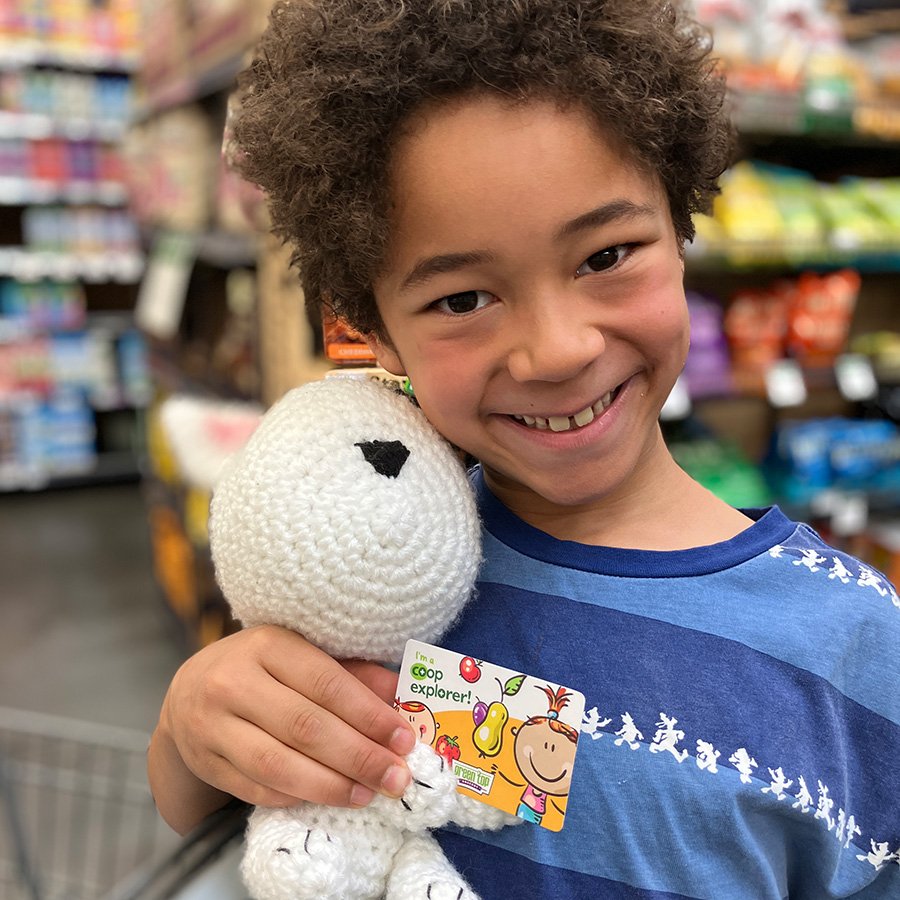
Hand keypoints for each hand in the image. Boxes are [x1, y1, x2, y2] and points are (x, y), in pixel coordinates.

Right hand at [151, 625, 415, 828]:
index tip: (404, 739)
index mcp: (267, 644)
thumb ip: (350, 673)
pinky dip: (297, 798)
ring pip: (278, 764)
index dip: (369, 714)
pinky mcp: (206, 763)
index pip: (326, 683)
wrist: (189, 692)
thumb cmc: (261, 669)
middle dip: (359, 756)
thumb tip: (399, 694)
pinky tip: (329, 798)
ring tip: (368, 794)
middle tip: (396, 777)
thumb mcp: (301, 654)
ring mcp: (212, 725)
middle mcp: (233, 681)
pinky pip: (257, 788)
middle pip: (305, 727)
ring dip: (330, 785)